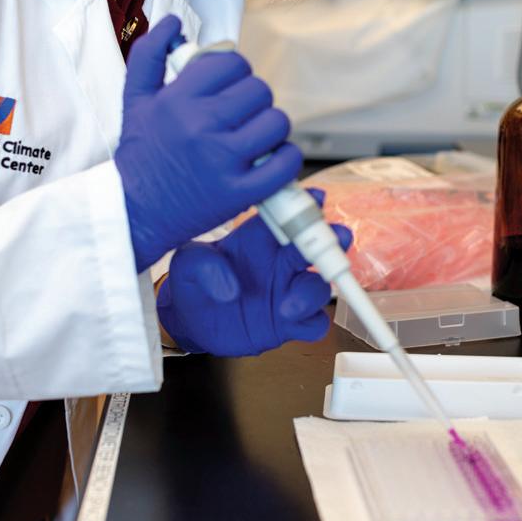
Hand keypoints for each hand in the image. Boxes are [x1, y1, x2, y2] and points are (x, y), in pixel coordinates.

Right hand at [115, 15, 302, 271]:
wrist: (135, 211)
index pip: (232, 63)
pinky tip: (268, 159)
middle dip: (253, 99)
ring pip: (277, 122)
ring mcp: (222, 161)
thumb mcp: (135, 99)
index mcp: (178, 99)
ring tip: (254, 136)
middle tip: (240, 115)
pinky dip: (285, 158)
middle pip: (259, 90)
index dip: (235, 72)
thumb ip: (149, 54)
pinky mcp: (239, 193)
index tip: (227, 87)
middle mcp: (201, 126)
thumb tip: (174, 22)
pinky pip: (285, 163)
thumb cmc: (141, 153)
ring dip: (271, 127)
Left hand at [156, 196, 352, 356]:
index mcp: (261, 237)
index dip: (305, 204)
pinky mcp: (290, 323)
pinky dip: (313, 322)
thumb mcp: (187, 264)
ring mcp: (288, 291)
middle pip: (319, 245)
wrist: (190, 321)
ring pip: (320, 286)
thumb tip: (227, 286)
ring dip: (313, 292)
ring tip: (288, 306)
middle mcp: (281, 261)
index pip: (288, 214)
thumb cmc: (192, 283)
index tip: (315, 197)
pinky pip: (316, 322)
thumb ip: (203, 265)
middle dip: (331, 239)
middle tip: (334, 239)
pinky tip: (294, 323)